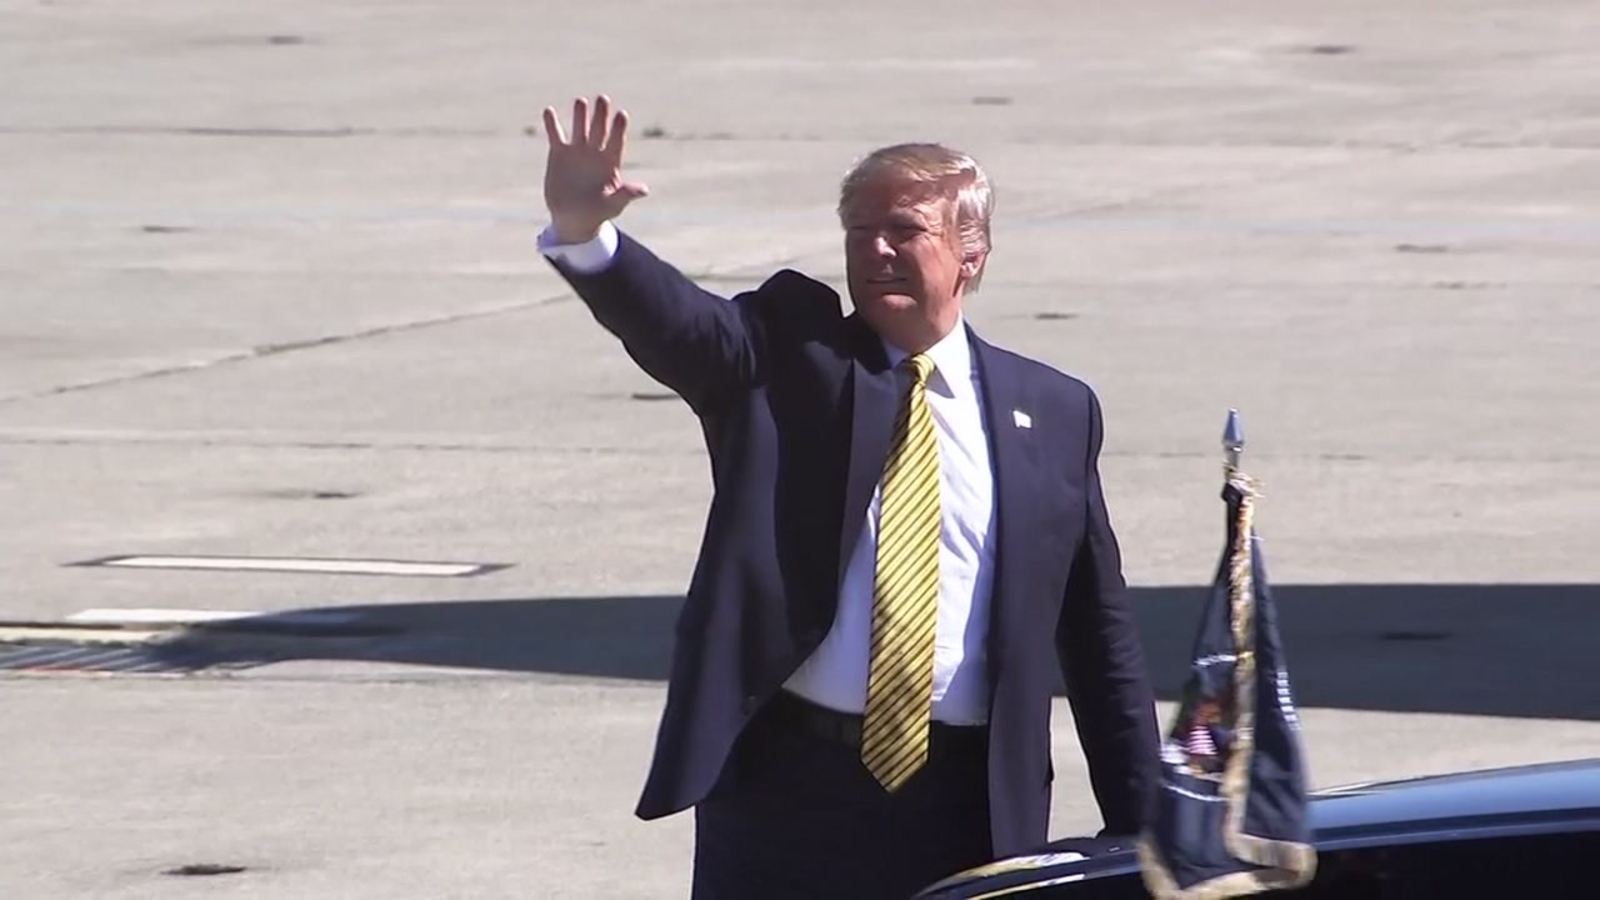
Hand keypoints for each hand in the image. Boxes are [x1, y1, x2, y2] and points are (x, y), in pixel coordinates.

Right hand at [541, 95, 648, 243]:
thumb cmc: (598, 213)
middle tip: (603, 99)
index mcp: (611, 162)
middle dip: (601, 115)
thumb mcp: (613, 206)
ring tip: (581, 101)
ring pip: (579, 128)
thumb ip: (625, 195)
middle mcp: (595, 152)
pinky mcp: (559, 154)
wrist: (574, 218)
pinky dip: (552, 124)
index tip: (622, 115)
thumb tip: (644, 190)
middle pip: (599, 129)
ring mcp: (577, 151)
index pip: (616, 141)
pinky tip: (549, 111)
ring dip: (580, 115)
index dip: (619, 129)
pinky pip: (556, 135)